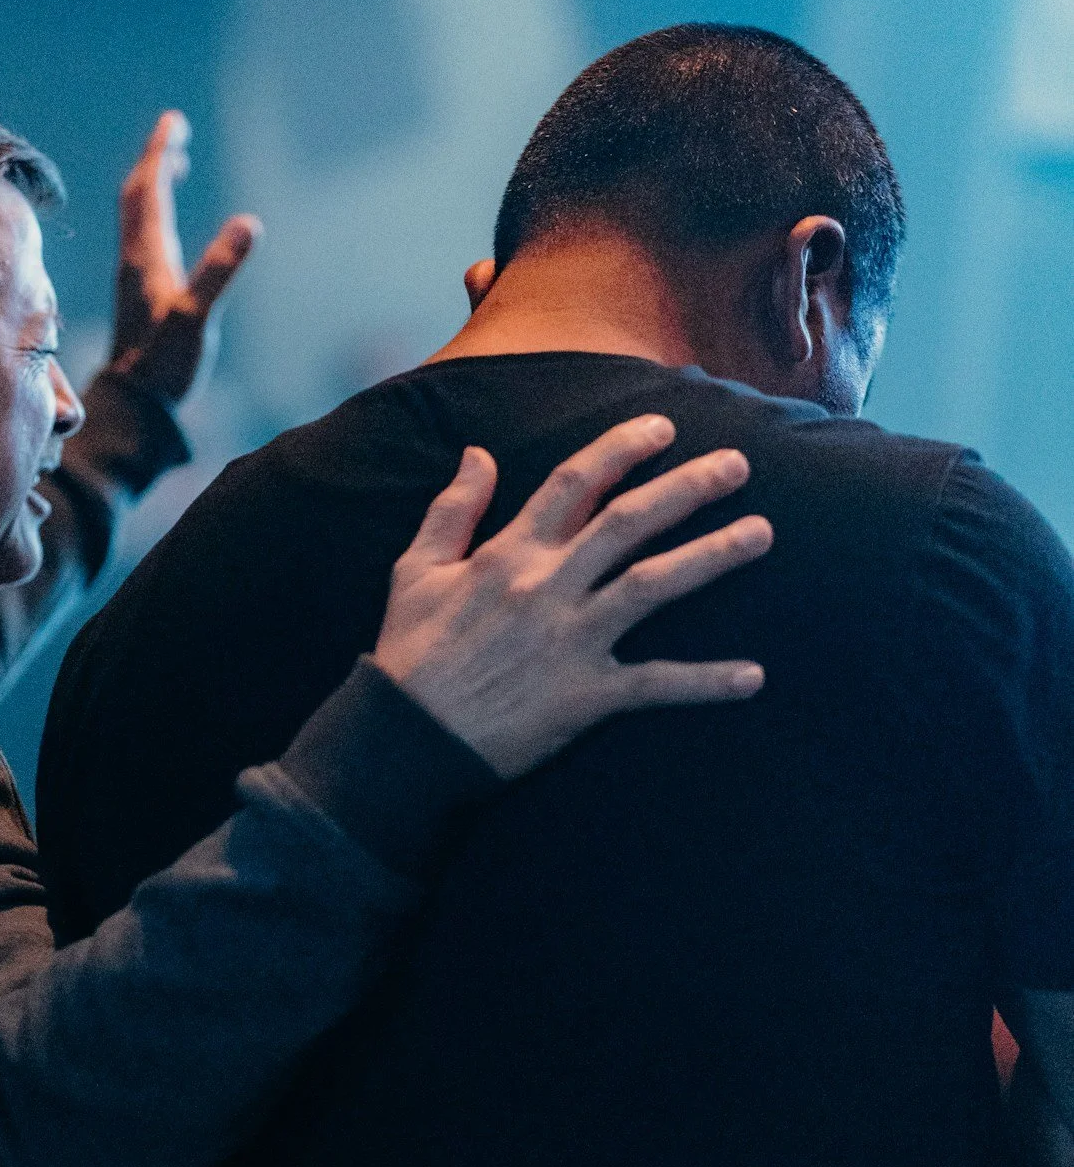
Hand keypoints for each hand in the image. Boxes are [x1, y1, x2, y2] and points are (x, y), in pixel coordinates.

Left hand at [108, 111, 260, 405]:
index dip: (160, 153)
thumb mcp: (196, 316)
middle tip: (174, 130)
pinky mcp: (139, 296)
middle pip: (138, 196)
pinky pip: (144, 241)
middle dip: (155, 160)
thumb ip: (219, 270)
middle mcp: (135, 260)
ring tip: (172, 166)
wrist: (134, 406)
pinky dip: (156, 219)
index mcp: (146, 255)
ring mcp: (135, 278)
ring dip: (153, 186)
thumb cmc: (165, 365)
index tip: (173, 121)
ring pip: (138, 219)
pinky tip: (167, 230)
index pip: (148, 190)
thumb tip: (248, 222)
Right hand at [372, 416, 772, 779]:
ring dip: (712, 556)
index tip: (663, 427)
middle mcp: (548, 586)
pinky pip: (655, 684)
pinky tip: (753, 677)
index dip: (622, 449)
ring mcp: (571, 640)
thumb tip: (478, 453)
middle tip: (738, 463)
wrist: (405, 739)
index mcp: (509, 553)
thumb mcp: (416, 570)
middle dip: (687, 487)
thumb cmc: (409, 654)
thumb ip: (453, 509)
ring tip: (761, 533)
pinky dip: (705, 681)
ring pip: (653, 585)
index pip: (575, 483)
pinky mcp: (585, 695)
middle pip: (629, 522)